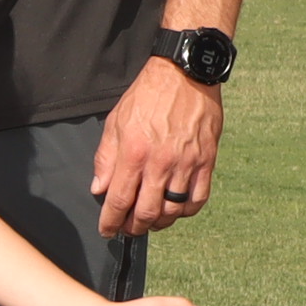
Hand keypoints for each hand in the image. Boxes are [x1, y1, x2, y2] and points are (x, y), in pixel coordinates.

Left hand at [91, 58, 220, 237]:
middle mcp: (161, 162)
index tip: (107, 230)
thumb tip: (99, 188)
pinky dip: (186, 211)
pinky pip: (198, 199)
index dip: (111, 222)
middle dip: (134, 227)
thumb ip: (106, 158)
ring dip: (159, 222)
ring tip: (150, 220)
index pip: (119, 200)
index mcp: (134, 153)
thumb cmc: (148, 96)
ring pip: (173, 210)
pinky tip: (176, 209)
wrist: (184, 75)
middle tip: (128, 228)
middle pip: (146, 212)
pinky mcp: (207, 161)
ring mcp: (187, 163)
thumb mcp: (116, 122)